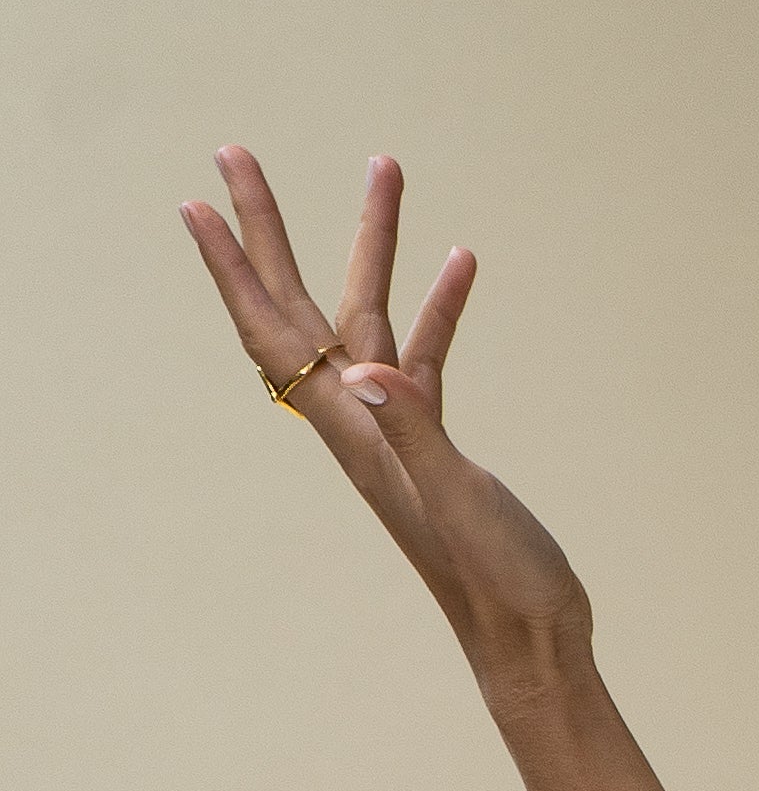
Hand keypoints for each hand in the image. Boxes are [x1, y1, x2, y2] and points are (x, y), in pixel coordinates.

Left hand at [180, 143, 592, 697]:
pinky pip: (425, 352)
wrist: (529, 637)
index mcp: (353, 430)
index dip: (232, 265)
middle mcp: (360, 420)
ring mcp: (397, 427)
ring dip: (373, 243)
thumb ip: (414, 430)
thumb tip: (367, 372)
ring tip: (386, 170)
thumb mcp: (456, 497)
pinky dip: (439, 305)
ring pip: (367, 313)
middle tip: (237, 153)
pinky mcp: (437, 439)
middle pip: (298, 304)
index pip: (274, 332)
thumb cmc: (494, 579)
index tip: (198, 202)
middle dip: (269, 227)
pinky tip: (461, 263)